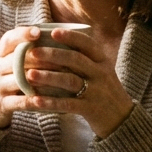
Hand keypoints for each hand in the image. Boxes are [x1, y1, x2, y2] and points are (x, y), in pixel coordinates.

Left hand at [0, 26, 134, 136]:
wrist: (122, 119)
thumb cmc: (103, 91)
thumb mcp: (100, 71)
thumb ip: (83, 59)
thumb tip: (54, 43)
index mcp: (102, 61)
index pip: (87, 44)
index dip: (70, 36)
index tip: (52, 31)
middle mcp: (101, 73)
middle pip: (76, 59)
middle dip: (52, 54)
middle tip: (32, 52)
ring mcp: (97, 92)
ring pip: (70, 80)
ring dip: (48, 77)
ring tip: (29, 75)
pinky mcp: (91, 109)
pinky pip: (69, 104)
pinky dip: (51, 102)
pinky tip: (36, 101)